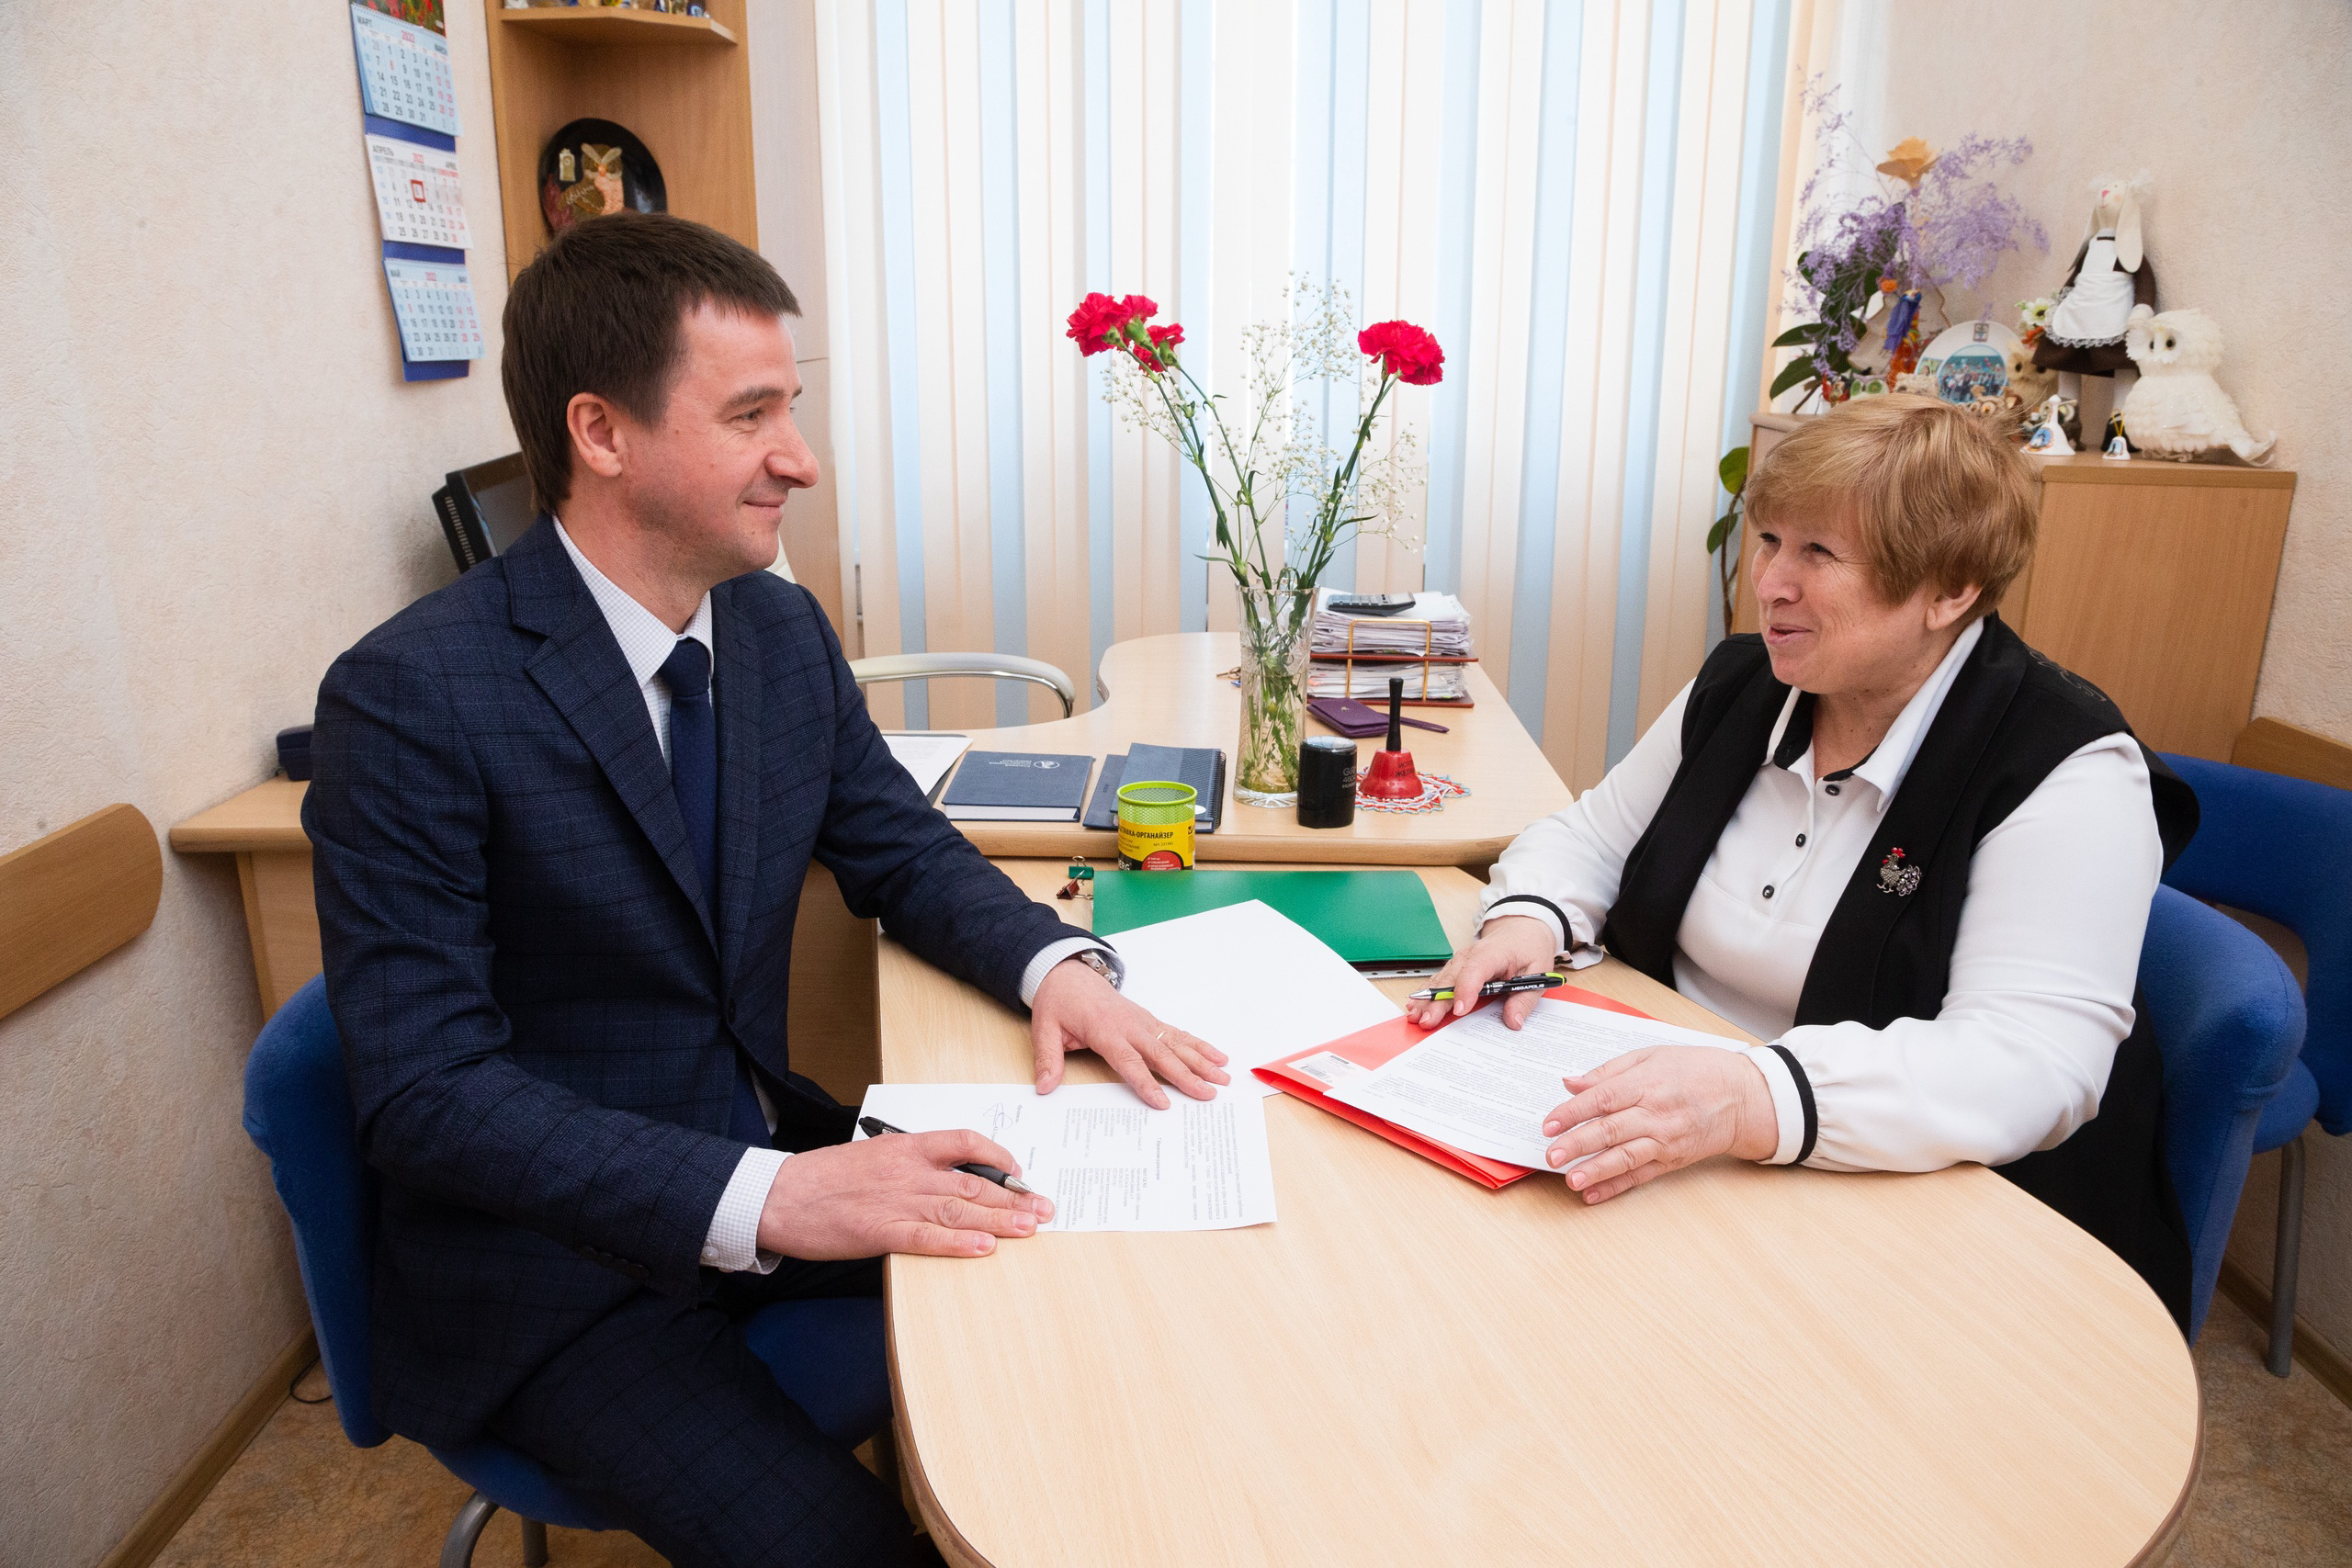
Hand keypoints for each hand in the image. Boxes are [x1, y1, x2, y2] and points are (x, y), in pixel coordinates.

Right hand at [755, 1130, 1054, 1258]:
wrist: (779, 1195)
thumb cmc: (822, 1178)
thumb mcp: (871, 1156)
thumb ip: (908, 1164)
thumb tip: (943, 1177)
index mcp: (906, 1146)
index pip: (965, 1141)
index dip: (999, 1156)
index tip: (1020, 1173)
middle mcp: (909, 1170)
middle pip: (974, 1181)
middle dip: (1014, 1197)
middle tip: (1045, 1209)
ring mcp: (897, 1201)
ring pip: (961, 1207)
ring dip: (1001, 1220)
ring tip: (1031, 1228)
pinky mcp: (881, 1231)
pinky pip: (929, 1237)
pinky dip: (959, 1242)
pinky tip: (984, 1248)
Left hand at [1031, 956, 1229, 1109]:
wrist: (1068, 974)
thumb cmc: (1059, 1003)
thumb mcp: (1044, 1029)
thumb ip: (1048, 1058)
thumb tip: (1045, 1088)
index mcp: (1105, 1031)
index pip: (1128, 1061)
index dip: (1145, 1082)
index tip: (1163, 1103)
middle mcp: (1130, 1026)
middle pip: (1162, 1054)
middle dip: (1187, 1075)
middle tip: (1209, 1093)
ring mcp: (1143, 1021)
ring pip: (1176, 1043)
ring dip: (1201, 1060)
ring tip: (1222, 1077)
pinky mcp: (1149, 1020)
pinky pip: (1177, 1033)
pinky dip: (1198, 1045)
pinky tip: (1217, 1056)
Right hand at [1410, 914, 1560, 1029]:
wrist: (1521, 929)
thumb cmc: (1528, 948)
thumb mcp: (1538, 972)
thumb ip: (1524, 999)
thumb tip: (1513, 1021)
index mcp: (1493, 953)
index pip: (1476, 970)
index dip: (1466, 990)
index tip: (1460, 1010)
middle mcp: (1471, 955)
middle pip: (1451, 978)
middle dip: (1437, 1001)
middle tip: (1428, 1021)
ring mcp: (1460, 960)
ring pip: (1441, 980)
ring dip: (1427, 998)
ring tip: (1415, 1016)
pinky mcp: (1456, 966)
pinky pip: (1440, 980)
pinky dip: (1427, 993)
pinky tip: (1415, 1005)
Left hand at [1540, 1045, 1778, 1203]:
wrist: (1743, 1097)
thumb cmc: (1696, 1070)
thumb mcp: (1651, 1056)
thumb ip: (1608, 1071)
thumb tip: (1570, 1083)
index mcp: (1647, 1084)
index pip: (1602, 1099)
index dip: (1573, 1112)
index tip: (1548, 1123)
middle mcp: (1656, 1114)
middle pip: (1611, 1130)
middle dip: (1578, 1143)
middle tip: (1551, 1154)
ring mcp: (1666, 1140)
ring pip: (1625, 1157)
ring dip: (1596, 1170)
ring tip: (1571, 1180)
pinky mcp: (1673, 1160)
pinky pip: (1641, 1176)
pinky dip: (1616, 1187)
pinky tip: (1593, 1194)